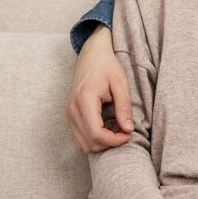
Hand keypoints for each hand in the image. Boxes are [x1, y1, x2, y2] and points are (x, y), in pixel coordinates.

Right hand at [65, 25, 134, 152]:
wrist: (92, 54)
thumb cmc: (107, 66)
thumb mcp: (120, 83)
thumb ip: (124, 107)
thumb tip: (128, 130)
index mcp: (84, 100)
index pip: (96, 134)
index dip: (114, 140)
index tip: (128, 134)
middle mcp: (72, 109)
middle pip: (89, 143)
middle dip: (110, 143)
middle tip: (125, 131)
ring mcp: (69, 113)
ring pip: (83, 144)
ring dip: (102, 143)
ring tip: (116, 128)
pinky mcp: (70, 115)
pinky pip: (80, 137)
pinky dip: (94, 139)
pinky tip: (107, 127)